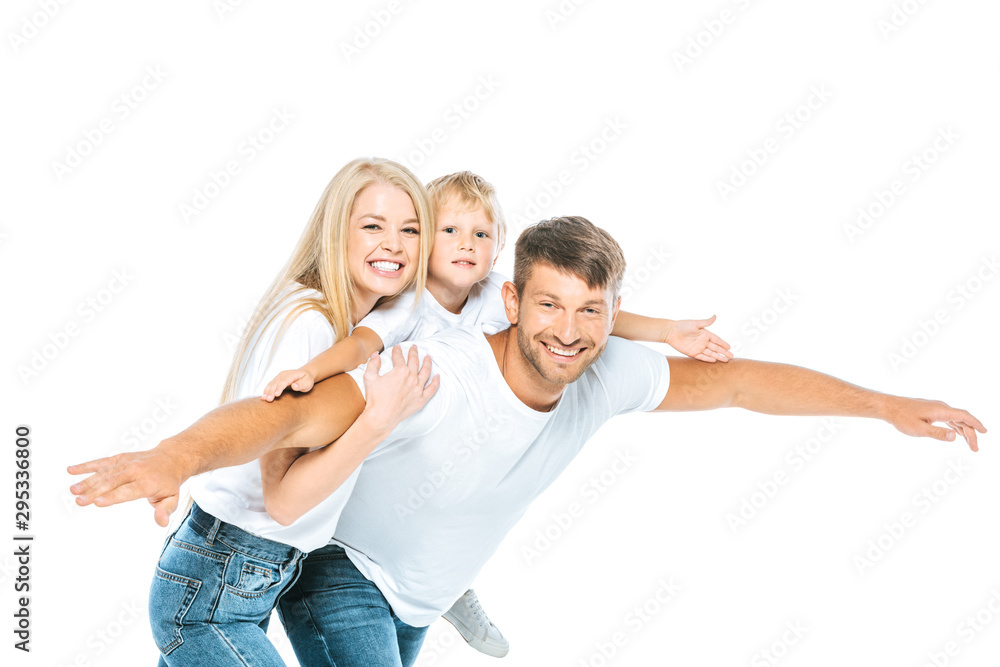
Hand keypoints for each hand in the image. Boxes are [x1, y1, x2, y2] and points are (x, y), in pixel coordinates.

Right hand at [67, 447, 188, 526]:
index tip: (97, 502)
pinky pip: (101, 462)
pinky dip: (86, 466)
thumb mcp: (172, 498)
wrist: (171, 457)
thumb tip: (161, 522)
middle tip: (79, 501)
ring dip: (87, 481)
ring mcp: (126, 463)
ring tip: (72, 490)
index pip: (128, 490)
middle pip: (112, 482)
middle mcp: (135, 471)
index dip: (113, 496)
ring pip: (104, 473)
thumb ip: (165, 510)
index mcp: (148, 482)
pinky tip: (71, 470)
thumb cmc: (169, 483)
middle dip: (95, 491)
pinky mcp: (119, 459)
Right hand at [262, 369, 314, 401]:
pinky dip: (266, 390)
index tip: (276, 394)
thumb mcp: (307, 382)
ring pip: (271, 384)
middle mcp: (284, 374)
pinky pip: (270, 385)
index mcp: (292, 374)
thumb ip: (301, 384)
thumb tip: (294, 386)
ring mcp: (279, 377)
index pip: (284, 381)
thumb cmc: (307, 380)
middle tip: (269, 400)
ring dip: (267, 391)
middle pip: (276, 383)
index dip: (279, 388)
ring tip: (264, 399)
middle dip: (271, 391)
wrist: (304, 374)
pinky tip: (263, 397)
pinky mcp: (276, 380)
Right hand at [361, 345, 439, 429]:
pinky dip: (436, 382)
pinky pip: (432, 389)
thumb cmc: (375, 398)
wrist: (381, 417)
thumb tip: (376, 354)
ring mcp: (418, 388)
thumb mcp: (369, 377)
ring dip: (427, 363)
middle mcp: (411, 377)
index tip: (397, 348)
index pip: (399, 357)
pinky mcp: (421, 399)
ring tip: (428, 357)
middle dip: (414, 353)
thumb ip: (373, 363)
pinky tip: (438, 376)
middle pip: (414, 361)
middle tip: (414, 347)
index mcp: (400, 370)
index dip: (397, 351)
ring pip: (426, 372)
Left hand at [665, 315, 733, 362]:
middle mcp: (703, 341)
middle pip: (716, 348)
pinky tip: (714, 361)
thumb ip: (706, 322)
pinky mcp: (692, 353)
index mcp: (705, 334)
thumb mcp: (696, 323)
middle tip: (731, 356)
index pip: (717, 340)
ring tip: (726, 360)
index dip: (723, 344)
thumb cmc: (682, 326)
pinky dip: (708, 359)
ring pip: (711, 353)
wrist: (671, 332)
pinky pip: (702, 357)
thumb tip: (715, 316)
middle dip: (724, 352)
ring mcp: (698, 347)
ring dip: (718, 356)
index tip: (730, 347)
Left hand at [882, 396, 985, 451]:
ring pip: (955, 419)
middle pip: (962, 419)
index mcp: (940, 410)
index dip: (976, 423)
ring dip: (964, 431)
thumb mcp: (919, 429)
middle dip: (971, 433)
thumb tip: (955, 437)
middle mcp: (941, 407)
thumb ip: (937, 433)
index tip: (985, 432)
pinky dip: (955, 426)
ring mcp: (936, 408)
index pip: (964, 416)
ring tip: (970, 445)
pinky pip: (948, 418)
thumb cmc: (902, 418)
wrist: (888, 407)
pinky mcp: (931, 410)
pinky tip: (957, 433)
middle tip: (975, 449)